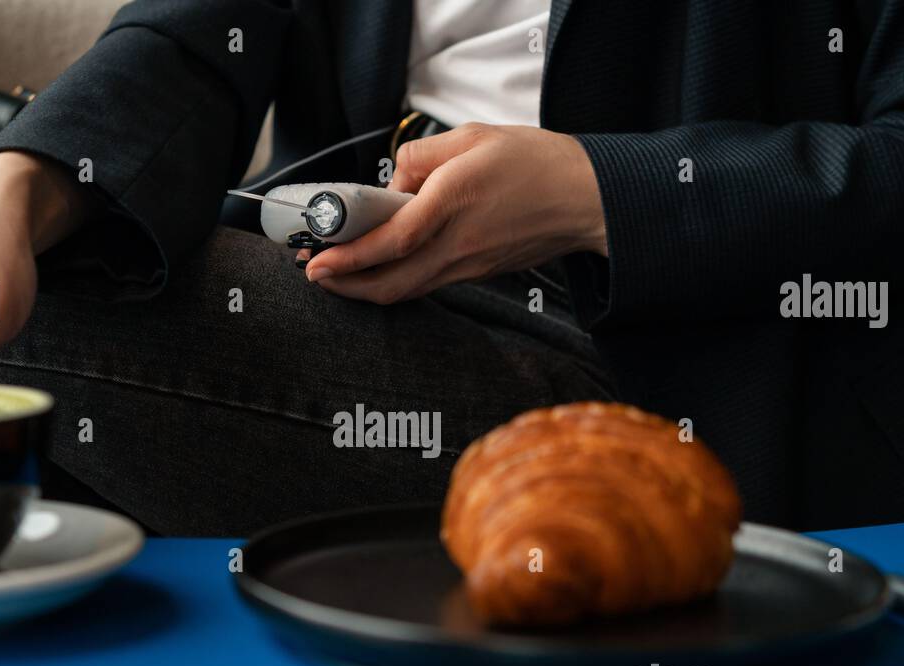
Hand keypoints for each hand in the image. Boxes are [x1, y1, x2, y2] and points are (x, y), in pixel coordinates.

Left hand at [304, 123, 607, 304]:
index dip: (349, 256)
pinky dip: (396, 279)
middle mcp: (458, 244)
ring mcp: (469, 266)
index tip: (318, 258)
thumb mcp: (472, 136)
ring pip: (406, 290)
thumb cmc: (536, 163)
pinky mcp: (476, 274)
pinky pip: (427, 283)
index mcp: (454, 202)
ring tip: (339, 273)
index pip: (391, 241)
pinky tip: (382, 266)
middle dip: (346, 285)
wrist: (586, 200)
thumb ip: (420, 157)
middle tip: (316, 274)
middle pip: (391, 284)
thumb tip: (392, 184)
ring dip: (367, 286)